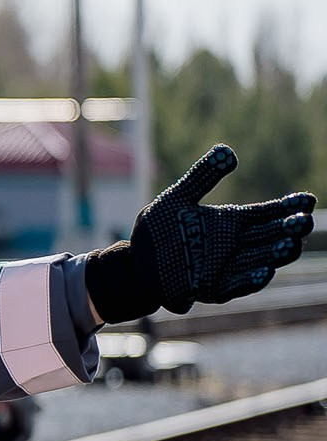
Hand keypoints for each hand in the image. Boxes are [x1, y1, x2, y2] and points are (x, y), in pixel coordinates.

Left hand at [84, 144, 313, 322]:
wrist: (132, 262)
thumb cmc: (157, 231)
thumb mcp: (177, 198)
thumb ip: (202, 176)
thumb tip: (228, 151)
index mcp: (232, 223)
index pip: (268, 214)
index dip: (288, 208)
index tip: (307, 201)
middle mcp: (234, 246)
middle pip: (270, 237)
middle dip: (288, 231)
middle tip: (304, 222)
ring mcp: (225, 268)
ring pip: (259, 261)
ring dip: (274, 255)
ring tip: (289, 244)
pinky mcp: (211, 289)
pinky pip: (235, 286)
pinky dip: (250, 280)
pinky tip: (264, 272)